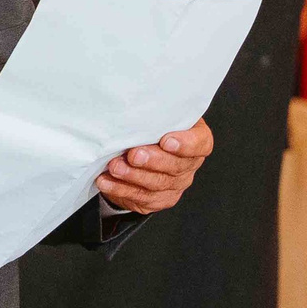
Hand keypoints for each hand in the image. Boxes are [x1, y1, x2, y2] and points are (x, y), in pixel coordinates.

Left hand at [97, 118, 212, 214]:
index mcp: (196, 139)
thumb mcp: (158, 117)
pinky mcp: (158, 199)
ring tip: (114, 167)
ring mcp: (175, 184)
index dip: (185, 144)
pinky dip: (120, 188)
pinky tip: (106, 181)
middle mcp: (188, 164)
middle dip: (152, 160)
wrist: (139, 155)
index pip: (200, 143)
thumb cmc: (151, 130)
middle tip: (133, 155)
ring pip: (157, 184)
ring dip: (133, 176)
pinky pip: (140, 197)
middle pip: (176, 166)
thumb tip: (135, 108)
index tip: (166, 141)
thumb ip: (155, 116)